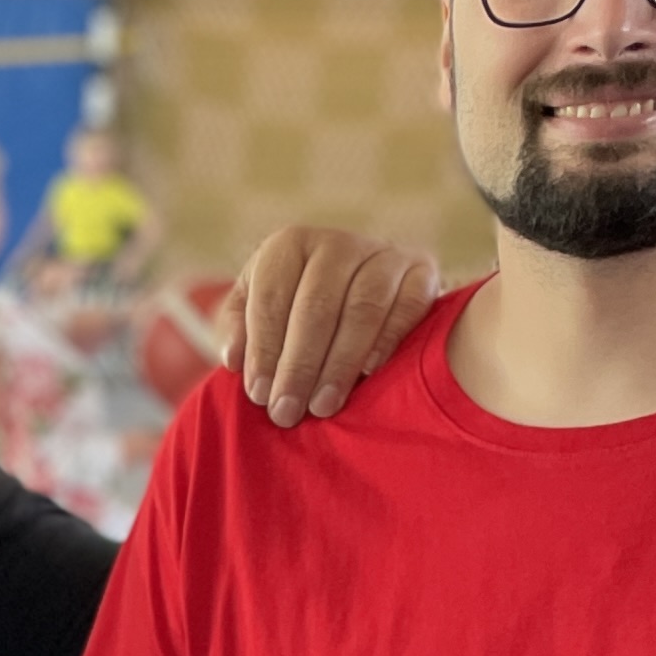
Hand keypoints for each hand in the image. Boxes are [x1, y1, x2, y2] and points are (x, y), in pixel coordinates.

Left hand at [227, 227, 441, 430]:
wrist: (358, 283)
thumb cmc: (294, 306)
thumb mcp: (254, 308)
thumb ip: (239, 330)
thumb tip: (234, 359)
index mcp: (290, 245)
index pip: (272, 297)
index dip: (264, 349)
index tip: (259, 394)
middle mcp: (337, 243)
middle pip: (316, 306)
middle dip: (298, 366)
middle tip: (287, 412)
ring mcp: (383, 254)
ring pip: (362, 307)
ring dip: (339, 363)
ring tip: (323, 406)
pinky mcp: (421, 271)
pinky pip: (408, 306)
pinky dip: (389, 340)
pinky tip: (369, 373)